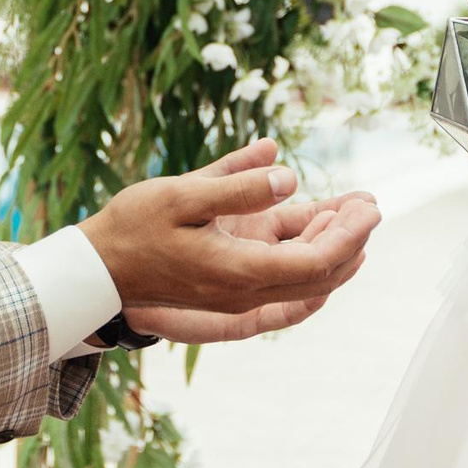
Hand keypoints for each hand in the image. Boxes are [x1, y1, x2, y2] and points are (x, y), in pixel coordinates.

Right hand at [122, 189, 380, 342]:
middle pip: (319, 275)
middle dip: (351, 239)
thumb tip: (286, 175)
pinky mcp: (231, 283)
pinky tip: (316, 220)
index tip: (369, 207)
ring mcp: (238, 292)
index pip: (315, 262)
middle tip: (369, 202)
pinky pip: (283, 275)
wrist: (98, 270)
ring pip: (304, 277)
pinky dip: (307, 249)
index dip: (349, 235)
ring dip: (333, 244)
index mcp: (238, 271)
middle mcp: (245, 291)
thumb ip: (237, 186)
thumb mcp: (182, 195)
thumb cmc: (134, 228)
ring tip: (351, 206)